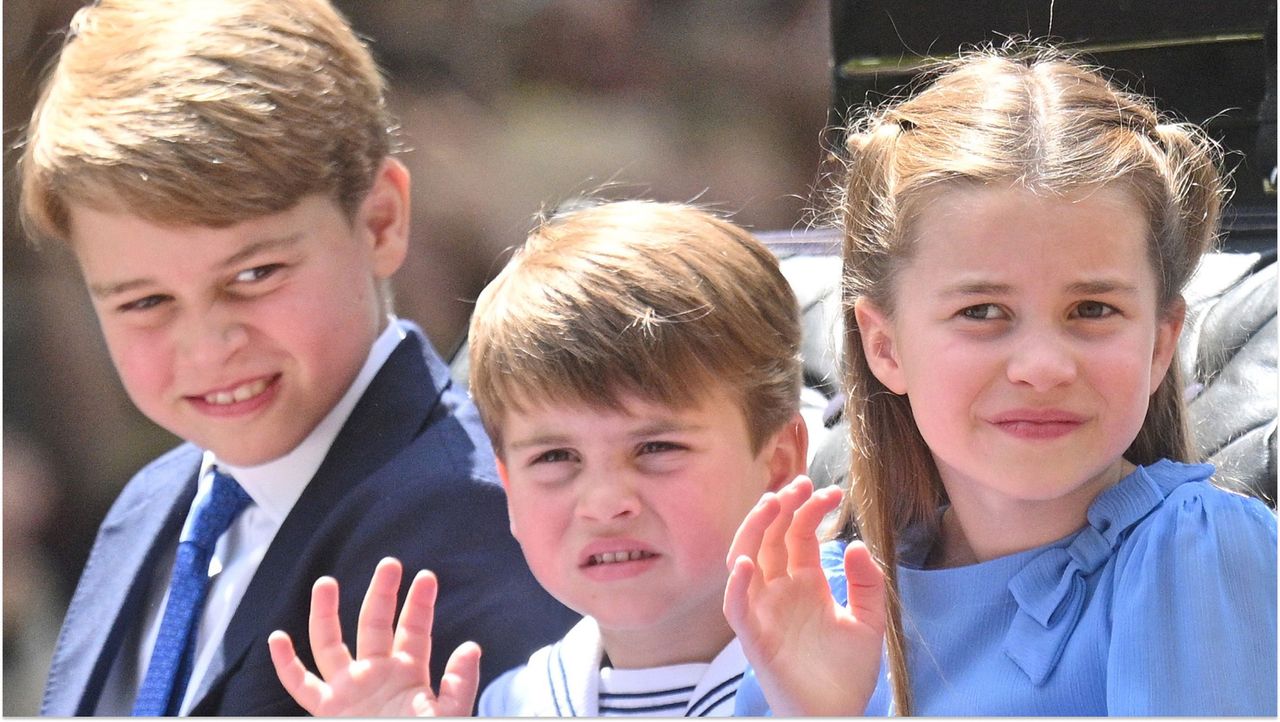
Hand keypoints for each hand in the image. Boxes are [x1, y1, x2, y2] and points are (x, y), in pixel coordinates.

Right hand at [268, 557, 481, 716]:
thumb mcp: (449, 714)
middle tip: (389, 564)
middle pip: (375, 624)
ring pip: (331, 644)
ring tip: (325, 583)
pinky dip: (287, 665)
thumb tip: (471, 647)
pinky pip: (301, 686)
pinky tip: (278, 638)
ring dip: (326, 614)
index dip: (420, 604)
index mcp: (408, 673)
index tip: (426, 577)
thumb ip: (460, 684)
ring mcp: (349, 690)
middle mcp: (376, 674)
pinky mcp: (328, 710)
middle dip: (382, 594)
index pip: (414, 630)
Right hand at [723, 476, 885, 715]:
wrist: (836, 714)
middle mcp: (780, 591)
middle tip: (799, 485)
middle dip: (781, 508)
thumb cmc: (847, 673)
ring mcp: (765, 611)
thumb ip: (868, 584)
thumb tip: (857, 544)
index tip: (831, 492)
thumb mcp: (869, 621)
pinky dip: (736, 585)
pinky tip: (746, 563)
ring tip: (771, 505)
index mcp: (805, 583)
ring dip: (754, 531)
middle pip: (769, 538)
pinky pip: (737, 607)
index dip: (811, 510)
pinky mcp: (754, 637)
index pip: (799, 534)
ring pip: (745, 560)